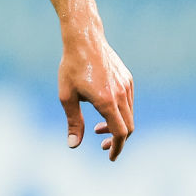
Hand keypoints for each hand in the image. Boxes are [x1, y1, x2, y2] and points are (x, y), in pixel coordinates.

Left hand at [59, 31, 133, 160]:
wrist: (85, 39)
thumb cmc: (71, 67)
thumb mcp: (66, 97)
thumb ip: (73, 122)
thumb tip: (73, 145)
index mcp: (106, 101)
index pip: (120, 133)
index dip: (116, 148)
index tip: (110, 156)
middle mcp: (120, 94)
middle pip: (128, 127)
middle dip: (116, 140)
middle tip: (101, 145)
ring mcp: (126, 86)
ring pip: (129, 115)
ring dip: (116, 126)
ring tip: (96, 128)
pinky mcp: (127, 79)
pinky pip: (128, 103)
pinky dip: (119, 113)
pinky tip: (103, 110)